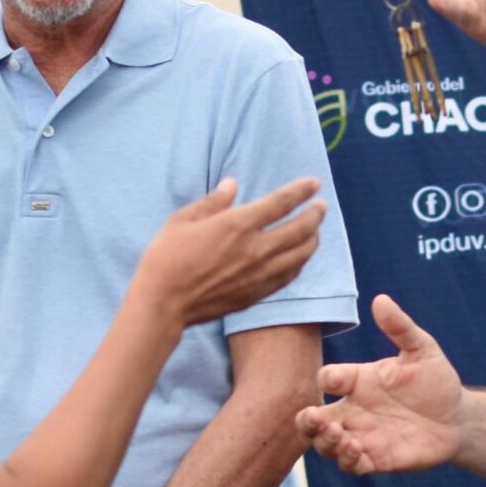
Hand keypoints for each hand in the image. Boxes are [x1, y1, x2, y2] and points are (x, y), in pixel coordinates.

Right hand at [136, 178, 326, 329]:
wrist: (164, 303)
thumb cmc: (166, 257)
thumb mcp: (183, 219)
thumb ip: (213, 202)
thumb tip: (232, 184)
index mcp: (238, 224)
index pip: (281, 202)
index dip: (301, 191)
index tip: (314, 183)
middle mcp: (255, 249)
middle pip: (300, 229)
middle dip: (315, 215)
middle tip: (321, 207)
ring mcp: (259, 274)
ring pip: (300, 255)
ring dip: (313, 240)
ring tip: (316, 232)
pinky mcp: (256, 294)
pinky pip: (288, 277)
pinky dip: (299, 264)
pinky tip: (299, 259)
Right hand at [298, 295, 464, 474]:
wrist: (459, 418)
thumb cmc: (437, 381)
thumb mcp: (422, 350)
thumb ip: (400, 327)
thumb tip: (380, 299)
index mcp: (359, 381)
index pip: (329, 378)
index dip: (328, 379)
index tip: (335, 380)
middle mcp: (354, 410)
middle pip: (312, 419)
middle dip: (306, 421)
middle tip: (315, 418)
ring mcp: (363, 436)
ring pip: (327, 445)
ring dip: (325, 443)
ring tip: (341, 437)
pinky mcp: (377, 459)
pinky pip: (352, 466)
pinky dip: (348, 462)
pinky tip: (357, 452)